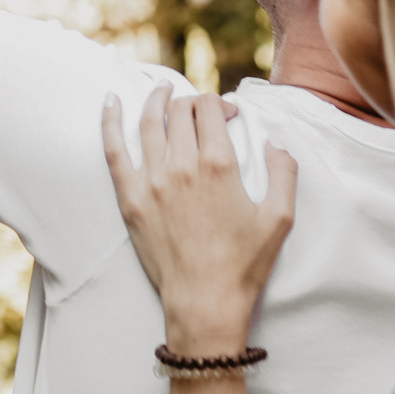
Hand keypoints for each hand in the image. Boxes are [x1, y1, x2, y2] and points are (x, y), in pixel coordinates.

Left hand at [103, 86, 296, 355]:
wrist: (205, 302)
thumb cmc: (245, 264)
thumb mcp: (280, 218)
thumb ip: (284, 172)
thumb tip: (274, 143)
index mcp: (218, 164)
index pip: (210, 108)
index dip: (220, 103)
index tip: (228, 116)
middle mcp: (182, 165)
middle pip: (180, 111)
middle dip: (192, 102)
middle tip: (200, 111)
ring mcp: (152, 180)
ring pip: (148, 122)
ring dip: (155, 100)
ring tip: (160, 91)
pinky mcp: (131, 198)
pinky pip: (114, 150)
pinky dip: (110, 121)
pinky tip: (110, 101)